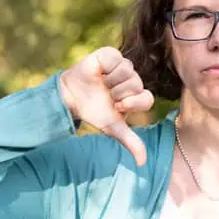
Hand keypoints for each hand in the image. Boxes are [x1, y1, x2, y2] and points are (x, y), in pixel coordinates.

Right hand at [59, 47, 153, 165]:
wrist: (71, 97)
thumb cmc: (94, 111)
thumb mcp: (112, 127)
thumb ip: (130, 141)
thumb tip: (142, 164)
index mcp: (137, 96)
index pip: (147, 99)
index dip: (131, 104)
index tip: (116, 106)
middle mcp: (133, 80)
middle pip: (137, 85)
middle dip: (118, 93)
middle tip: (106, 94)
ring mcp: (123, 66)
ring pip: (128, 71)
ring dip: (110, 82)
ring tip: (101, 84)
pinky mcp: (111, 54)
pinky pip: (117, 60)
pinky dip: (106, 69)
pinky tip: (99, 73)